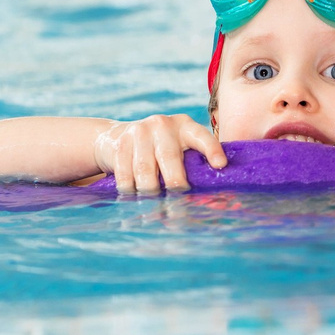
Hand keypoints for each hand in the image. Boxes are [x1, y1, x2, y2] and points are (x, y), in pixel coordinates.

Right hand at [93, 114, 226, 193]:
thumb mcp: (176, 146)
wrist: (113, 136)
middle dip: (175, 184)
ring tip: (156, 209)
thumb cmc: (157, 149)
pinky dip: (131, 192)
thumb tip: (210, 199)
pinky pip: (126, 176)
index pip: (201, 136)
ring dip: (150, 193)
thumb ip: (192, 163)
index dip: (212, 149)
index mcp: (184, 126)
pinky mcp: (120, 145)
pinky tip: (135, 198)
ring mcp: (139, 132)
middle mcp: (162, 125)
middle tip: (180, 206)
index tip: (221, 165)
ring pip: (145, 172)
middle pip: (169, 159)